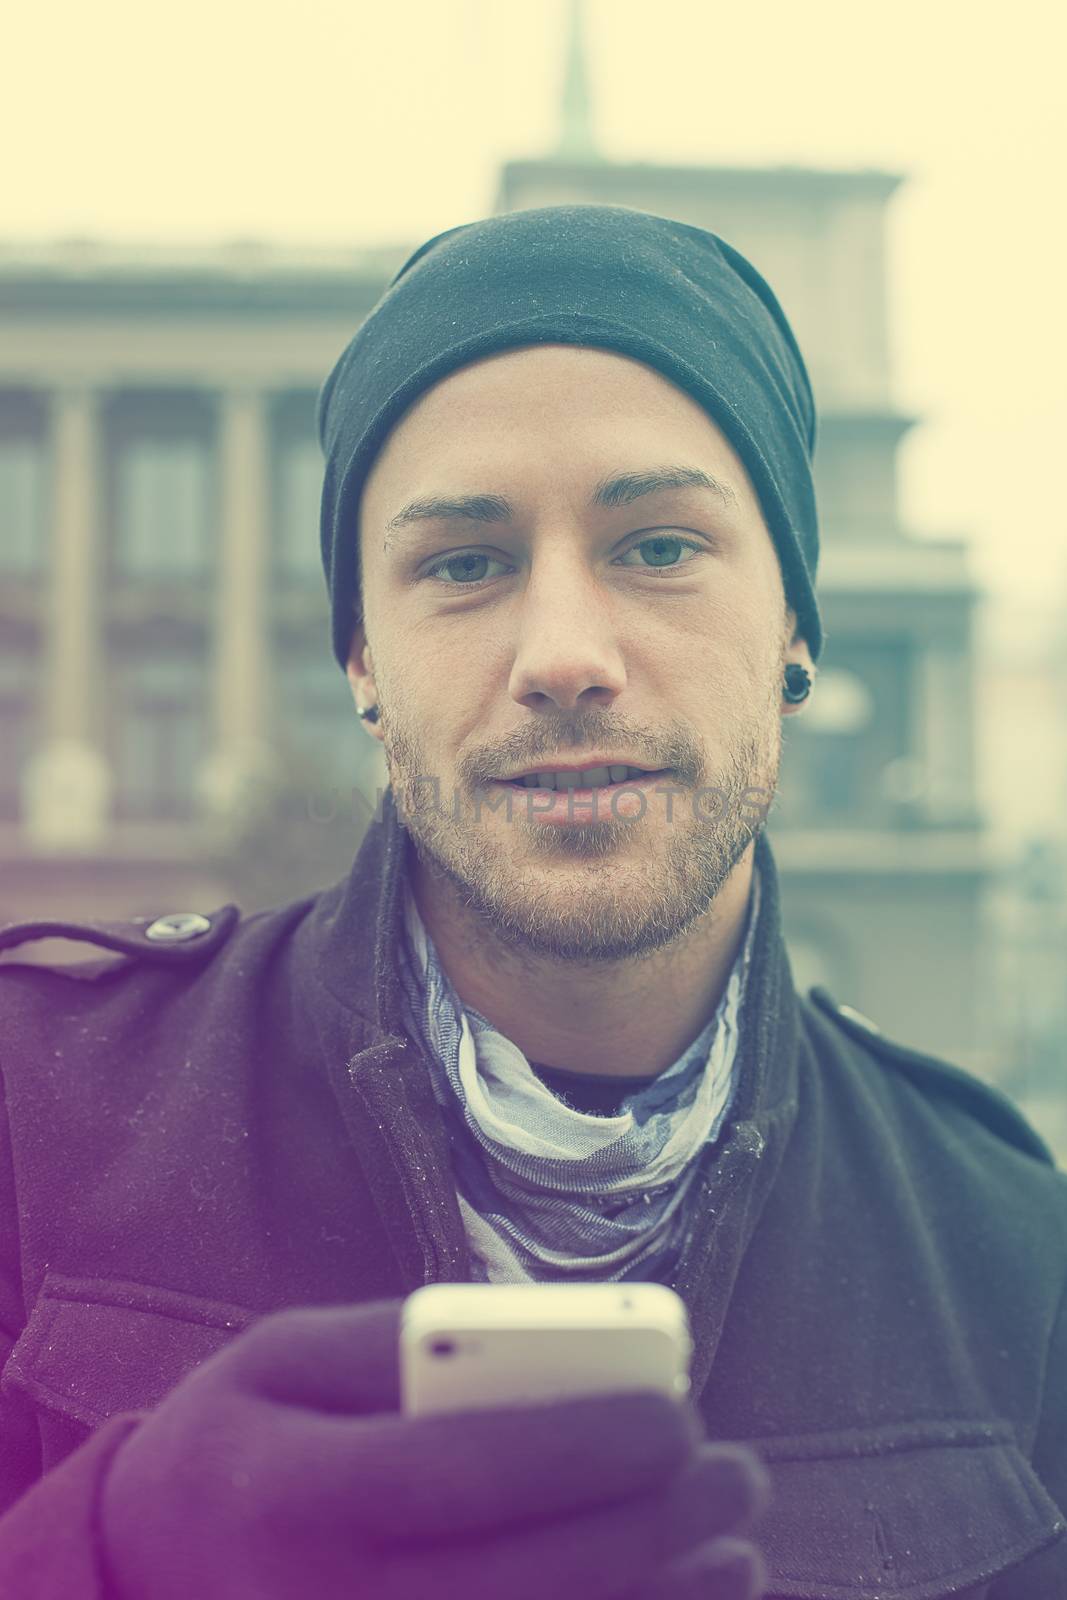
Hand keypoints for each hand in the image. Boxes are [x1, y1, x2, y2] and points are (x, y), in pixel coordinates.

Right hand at [99, 1299, 768, 1599]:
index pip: (457, 1472)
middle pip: (526, 1579)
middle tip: (739, 1473)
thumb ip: (402, 1342)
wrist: (145, 1576)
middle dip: (656, 1525)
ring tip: (736, 1552)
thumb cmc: (236, 1442)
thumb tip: (547, 1342)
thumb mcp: (281, 1355)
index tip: (681, 1412)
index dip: (581, 1444)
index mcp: (294, 1493)